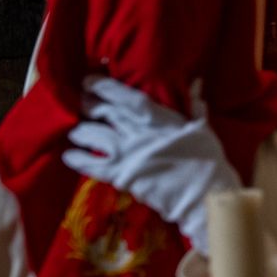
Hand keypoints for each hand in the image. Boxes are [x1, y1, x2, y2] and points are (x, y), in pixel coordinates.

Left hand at [63, 76, 238, 253]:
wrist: (204, 195)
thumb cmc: (208, 160)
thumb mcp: (203, 129)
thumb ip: (195, 107)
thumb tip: (196, 84)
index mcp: (160, 119)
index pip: (128, 98)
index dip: (106, 87)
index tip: (91, 81)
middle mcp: (140, 133)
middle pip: (107, 113)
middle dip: (90, 105)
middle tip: (80, 101)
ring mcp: (129, 155)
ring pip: (96, 135)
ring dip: (81, 131)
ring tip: (75, 130)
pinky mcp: (122, 176)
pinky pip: (93, 166)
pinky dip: (79, 159)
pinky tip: (68, 155)